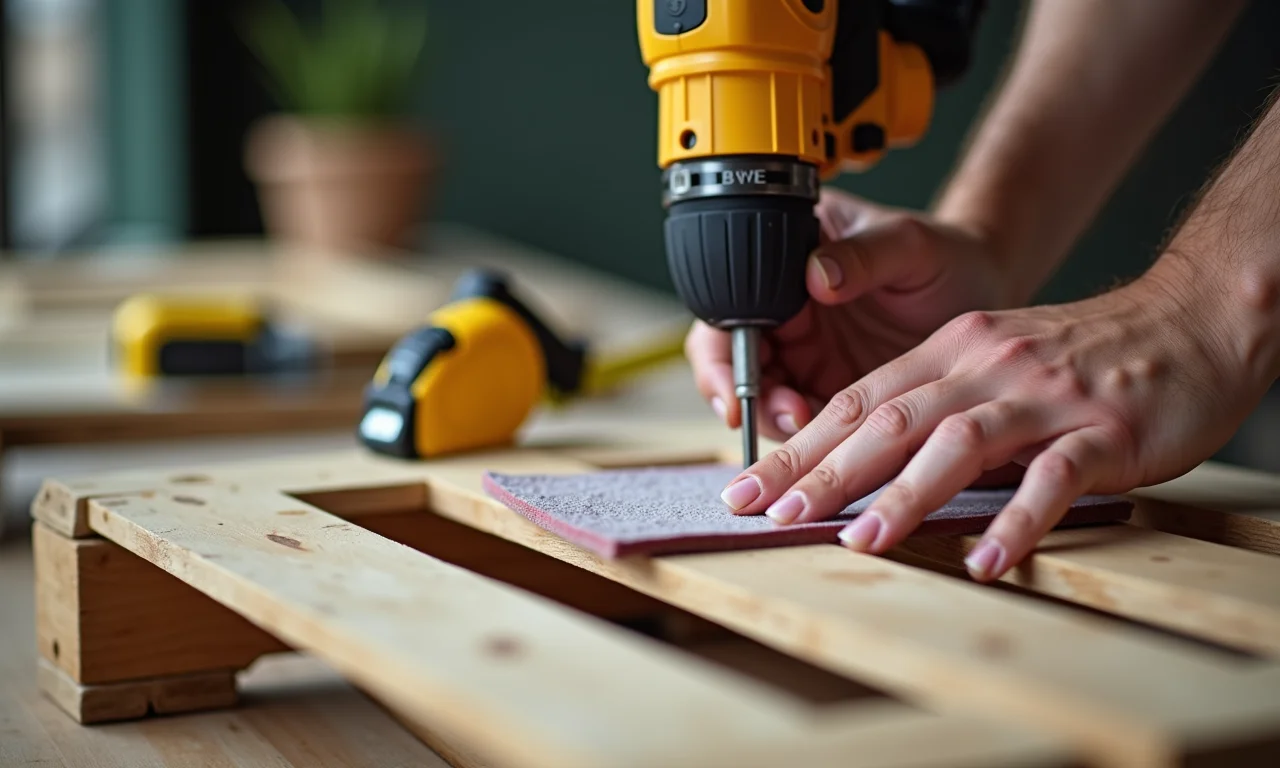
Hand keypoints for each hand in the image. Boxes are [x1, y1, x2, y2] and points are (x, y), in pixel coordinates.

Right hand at [687, 188, 1011, 440]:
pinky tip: (831, 443)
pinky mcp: (830, 392)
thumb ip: (865, 255)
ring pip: (760, 398)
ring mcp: (805, 354)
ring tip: (806, 425)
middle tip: (785, 415)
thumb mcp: (909, 243)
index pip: (730, 305)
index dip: (722, 351)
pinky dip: (805, 441)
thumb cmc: (948, 256)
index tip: (738, 385)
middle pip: (732, 361)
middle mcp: (785, 310)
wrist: (989, 293)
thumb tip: (816, 275)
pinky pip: (800, 424)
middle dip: (744, 395)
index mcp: (788, 261)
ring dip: (773, 420)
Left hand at [719, 261, 1269, 580]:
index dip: (799, 446)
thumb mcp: (992, 359)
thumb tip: (859, 462)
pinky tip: (986, 558)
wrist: (1189, 321)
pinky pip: (1055, 477)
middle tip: (771, 514)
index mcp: (952, 352)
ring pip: (960, 443)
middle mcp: (986, 369)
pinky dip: (1018, 519)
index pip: (857, 401)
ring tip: (858, 541)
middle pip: (890, 420)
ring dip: (904, 495)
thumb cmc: (1082, 354)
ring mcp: (1044, 399)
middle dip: (824, 472)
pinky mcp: (1104, 431)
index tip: (749, 488)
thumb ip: (933, 402)